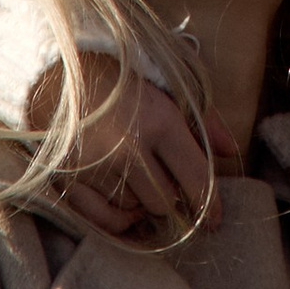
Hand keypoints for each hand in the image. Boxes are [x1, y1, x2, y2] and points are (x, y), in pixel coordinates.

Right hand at [24, 64, 217, 240]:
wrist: (60, 67)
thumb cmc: (124, 76)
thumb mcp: (170, 88)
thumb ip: (204, 120)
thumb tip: (230, 152)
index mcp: (158, 122)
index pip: (196, 179)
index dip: (211, 206)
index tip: (215, 222)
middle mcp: (127, 148)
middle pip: (164, 202)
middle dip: (170, 197)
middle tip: (166, 182)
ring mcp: (95, 166)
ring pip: (133, 210)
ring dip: (141, 202)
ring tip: (138, 179)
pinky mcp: (68, 178)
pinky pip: (102, 219)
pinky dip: (117, 217)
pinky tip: (123, 203)